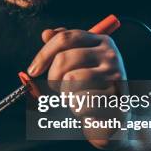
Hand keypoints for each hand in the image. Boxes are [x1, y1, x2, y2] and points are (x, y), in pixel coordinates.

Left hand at [28, 28, 127, 148]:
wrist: (113, 116)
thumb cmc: (91, 87)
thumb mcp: (78, 64)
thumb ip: (63, 47)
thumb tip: (46, 33)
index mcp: (101, 41)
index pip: (65, 38)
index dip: (44, 54)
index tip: (33, 70)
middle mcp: (110, 55)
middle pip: (63, 58)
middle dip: (52, 77)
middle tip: (57, 88)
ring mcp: (116, 75)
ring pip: (71, 79)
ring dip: (66, 93)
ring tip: (75, 98)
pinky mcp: (117, 98)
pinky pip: (82, 100)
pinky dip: (77, 108)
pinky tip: (86, 110)